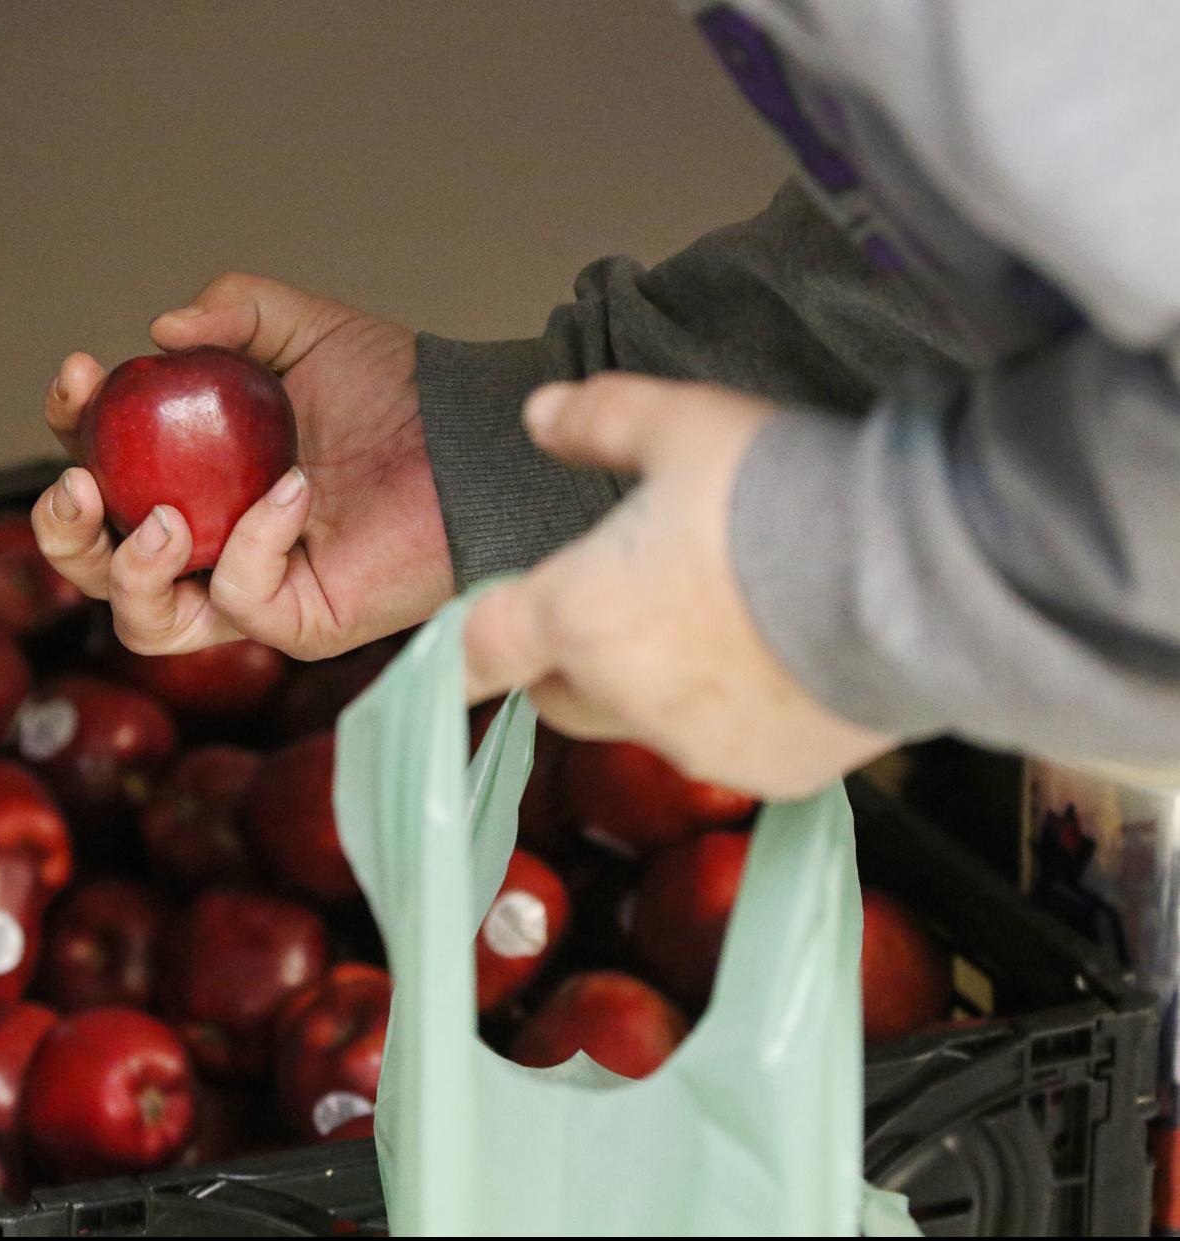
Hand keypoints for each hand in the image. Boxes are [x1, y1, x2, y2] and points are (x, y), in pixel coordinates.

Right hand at [31, 273, 452, 658]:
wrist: (469, 435)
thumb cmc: (396, 391)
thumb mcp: (302, 329)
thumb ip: (232, 311)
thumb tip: (160, 331)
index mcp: (194, 475)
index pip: (101, 470)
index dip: (72, 429)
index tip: (80, 376)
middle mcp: (212, 539)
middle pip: (97, 567)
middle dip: (65, 533)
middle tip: (83, 486)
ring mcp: (252, 588)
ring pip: (147, 621)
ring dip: (130, 571)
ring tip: (168, 519)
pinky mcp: (300, 620)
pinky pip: (242, 601)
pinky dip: (254, 544)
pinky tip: (292, 492)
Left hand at [462, 374, 891, 798]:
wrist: (916, 575)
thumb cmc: (785, 492)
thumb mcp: (683, 425)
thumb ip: (601, 422)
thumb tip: (540, 417)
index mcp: (579, 615)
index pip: (481, 650)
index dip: (466, 648)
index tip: (463, 651)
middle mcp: (624, 695)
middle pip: (558, 694)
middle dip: (568, 659)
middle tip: (622, 603)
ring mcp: (696, 743)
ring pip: (643, 724)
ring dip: (656, 686)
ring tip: (724, 620)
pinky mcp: (768, 773)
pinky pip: (727, 747)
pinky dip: (736, 715)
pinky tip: (784, 661)